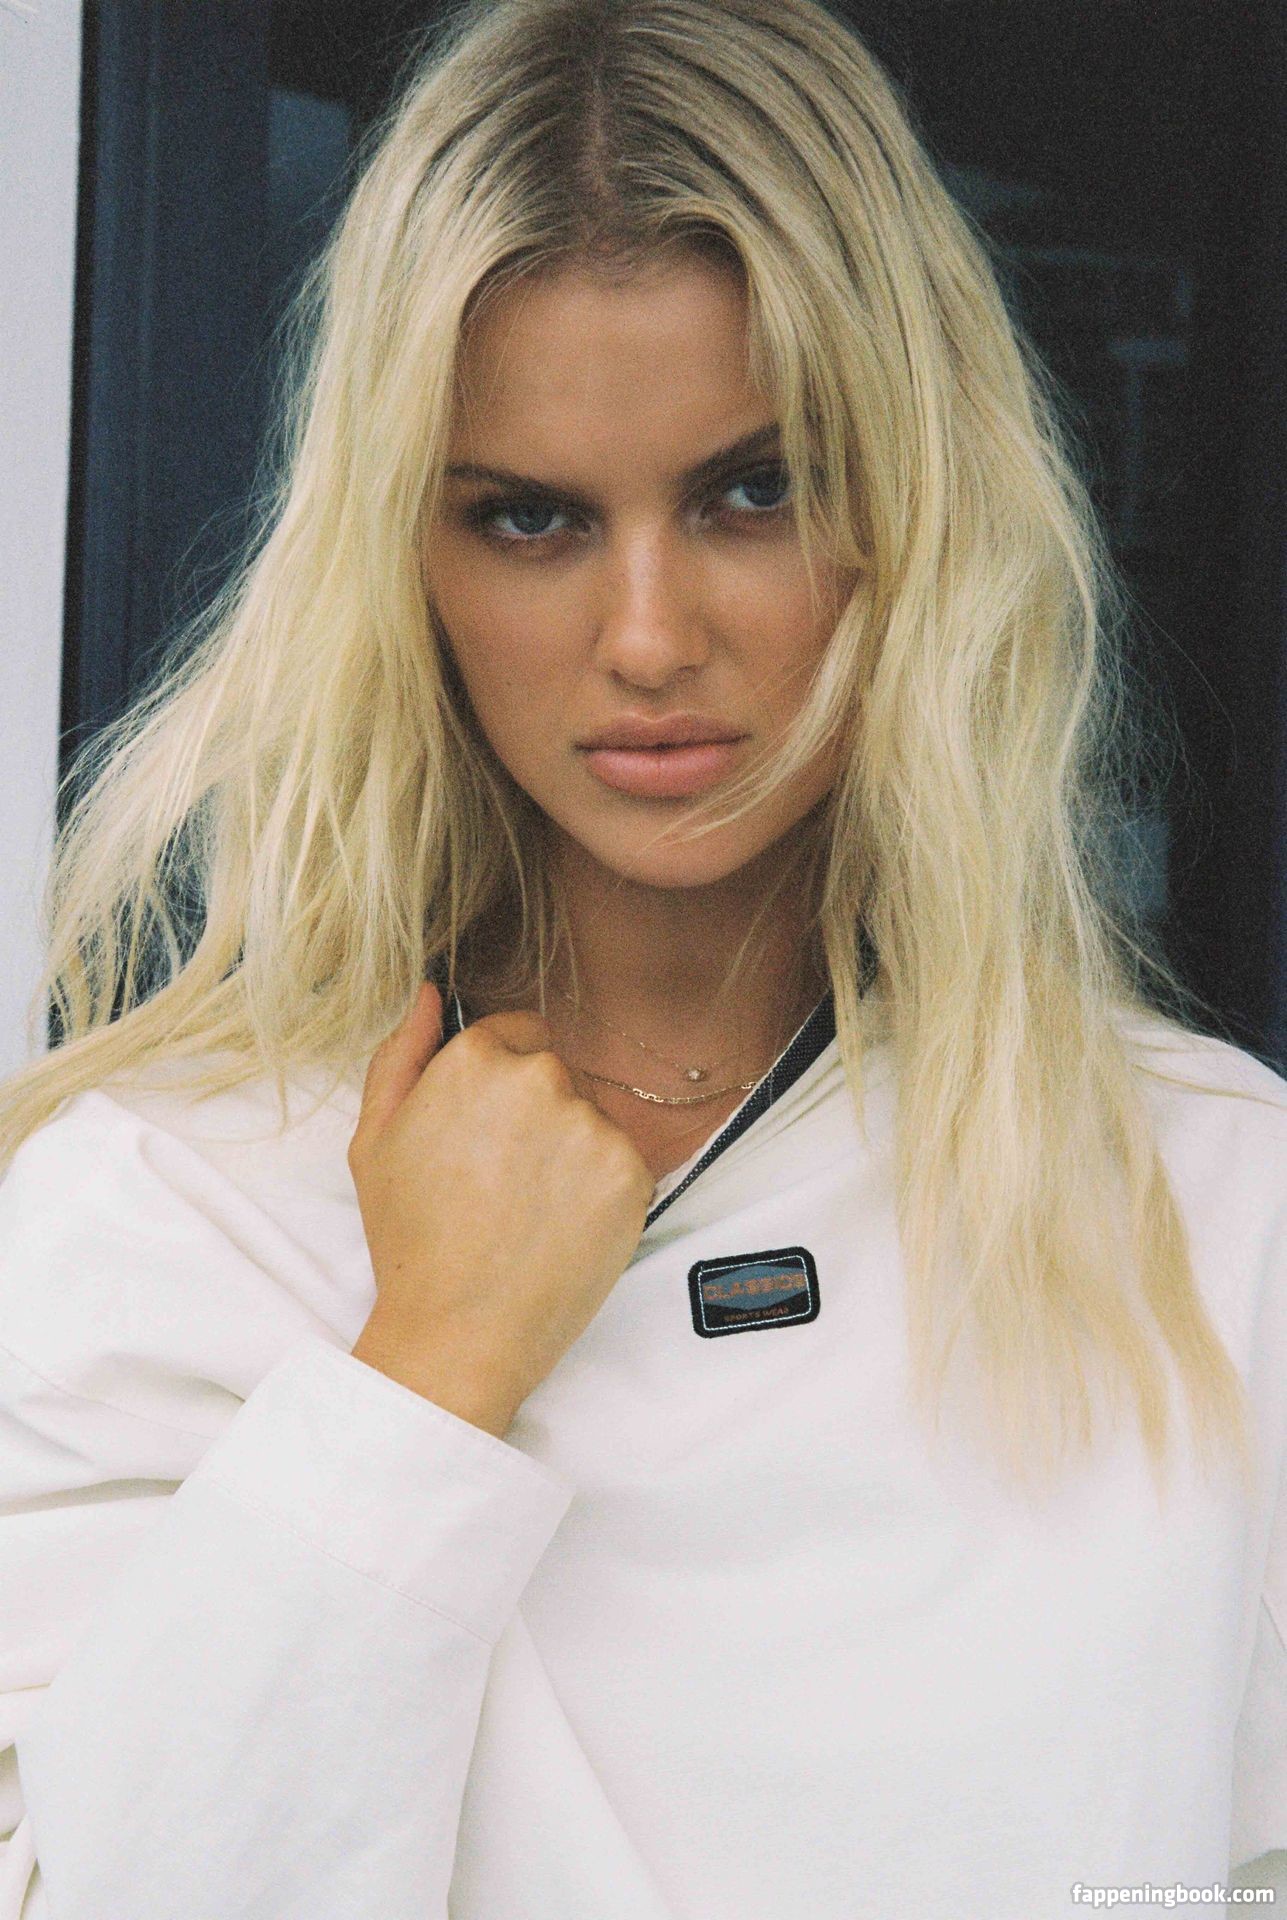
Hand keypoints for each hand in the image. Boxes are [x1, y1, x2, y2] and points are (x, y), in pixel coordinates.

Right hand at [347, 980, 654, 1430]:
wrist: (459, 1332)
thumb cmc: (410, 1239)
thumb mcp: (375, 1139)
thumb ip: (403, 1053)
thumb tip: (431, 993)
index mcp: (475, 1059)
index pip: (518, 1032)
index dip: (501, 1084)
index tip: (487, 1134)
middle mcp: (539, 1078)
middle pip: (557, 1073)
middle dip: (538, 1113)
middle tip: (502, 1180)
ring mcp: (590, 1124)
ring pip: (592, 1118)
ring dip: (571, 1150)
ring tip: (529, 1210)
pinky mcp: (632, 1172)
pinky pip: (623, 1161)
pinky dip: (601, 1191)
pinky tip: (561, 1227)